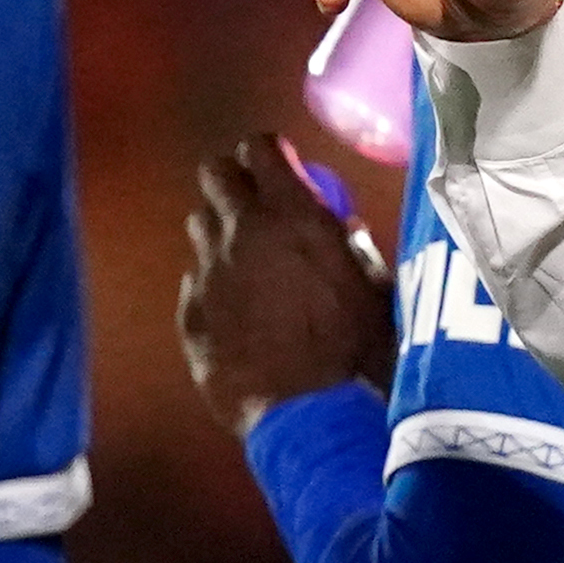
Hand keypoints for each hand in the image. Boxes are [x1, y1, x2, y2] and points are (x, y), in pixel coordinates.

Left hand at [181, 138, 393, 438]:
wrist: (312, 415)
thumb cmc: (358, 350)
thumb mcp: (374, 288)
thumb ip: (354, 248)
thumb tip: (344, 229)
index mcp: (293, 215)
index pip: (260, 148)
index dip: (268, 155)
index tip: (279, 168)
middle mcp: (242, 233)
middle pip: (214, 174)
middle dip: (233, 181)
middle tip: (254, 205)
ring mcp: (209, 273)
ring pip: (199, 225)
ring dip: (221, 232)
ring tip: (245, 261)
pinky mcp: (190, 313)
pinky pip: (195, 281)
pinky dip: (214, 286)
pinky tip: (236, 314)